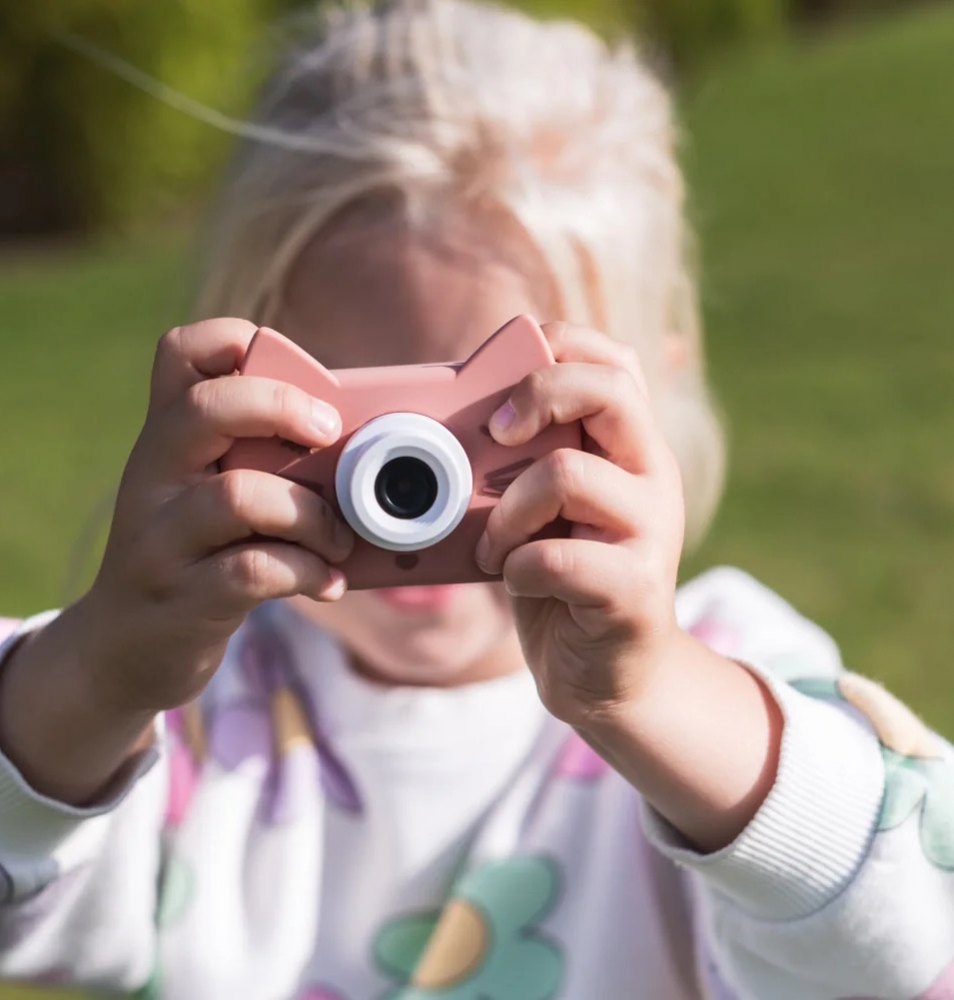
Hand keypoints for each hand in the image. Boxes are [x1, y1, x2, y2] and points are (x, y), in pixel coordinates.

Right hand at [78, 318, 354, 713]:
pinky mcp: (180, 600)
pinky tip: (328, 582)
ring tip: (341, 538)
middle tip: (330, 435)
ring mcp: (159, 541)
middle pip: (206, 410)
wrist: (125, 650)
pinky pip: (253, 570)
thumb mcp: (208, 496)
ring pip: (239, 497)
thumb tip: (360, 446)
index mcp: (166, 440)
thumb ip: (261, 461)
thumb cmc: (196, 557)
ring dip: (312, 515)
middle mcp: (152, 478)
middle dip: (283, 409)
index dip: (236, 340)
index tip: (300, 377)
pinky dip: (307, 571)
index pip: (179, 353)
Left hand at [475, 322, 685, 727]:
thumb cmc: (564, 580)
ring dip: (505, 512)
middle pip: (608, 391)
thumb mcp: (543, 510)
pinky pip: (556, 557)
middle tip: (495, 434)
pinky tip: (515, 580)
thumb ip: (523, 464)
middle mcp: (653, 476)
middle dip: (536, 396)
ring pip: (566, 474)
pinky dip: (515, 568)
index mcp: (630, 446)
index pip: (615, 360)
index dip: (559, 348)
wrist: (610, 675)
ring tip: (493, 545)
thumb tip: (452, 422)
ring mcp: (653, 530)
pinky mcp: (636, 589)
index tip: (506, 389)